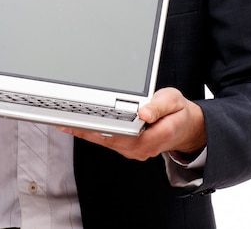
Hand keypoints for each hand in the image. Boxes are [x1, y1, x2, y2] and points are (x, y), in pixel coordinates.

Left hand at [58, 87, 205, 160]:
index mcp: (152, 137)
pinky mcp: (129, 146)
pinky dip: (92, 133)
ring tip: (64, 121)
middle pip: (107, 140)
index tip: (83, 122)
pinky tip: (79, 125)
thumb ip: (159, 106)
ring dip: (85, 132)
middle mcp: (140, 148)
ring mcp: (134, 150)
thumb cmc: (179, 112)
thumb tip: (143, 112)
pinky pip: (108, 141)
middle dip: (85, 130)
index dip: (99, 130)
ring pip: (105, 142)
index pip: (121, 135)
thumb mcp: (174, 101)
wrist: (187, 127)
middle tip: (63, 120)